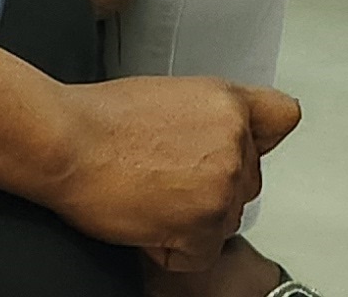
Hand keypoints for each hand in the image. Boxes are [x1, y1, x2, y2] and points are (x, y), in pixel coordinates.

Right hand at [41, 77, 302, 269]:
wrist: (65, 142)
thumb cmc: (98, 119)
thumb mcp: (169, 95)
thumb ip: (208, 118)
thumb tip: (215, 141)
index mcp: (227, 102)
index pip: (282, 118)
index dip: (257, 139)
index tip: (240, 149)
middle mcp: (235, 140)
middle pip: (248, 182)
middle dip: (213, 189)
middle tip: (164, 179)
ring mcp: (223, 184)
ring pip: (227, 220)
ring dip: (192, 220)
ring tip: (148, 196)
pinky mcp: (204, 224)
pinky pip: (202, 253)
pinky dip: (173, 249)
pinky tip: (145, 221)